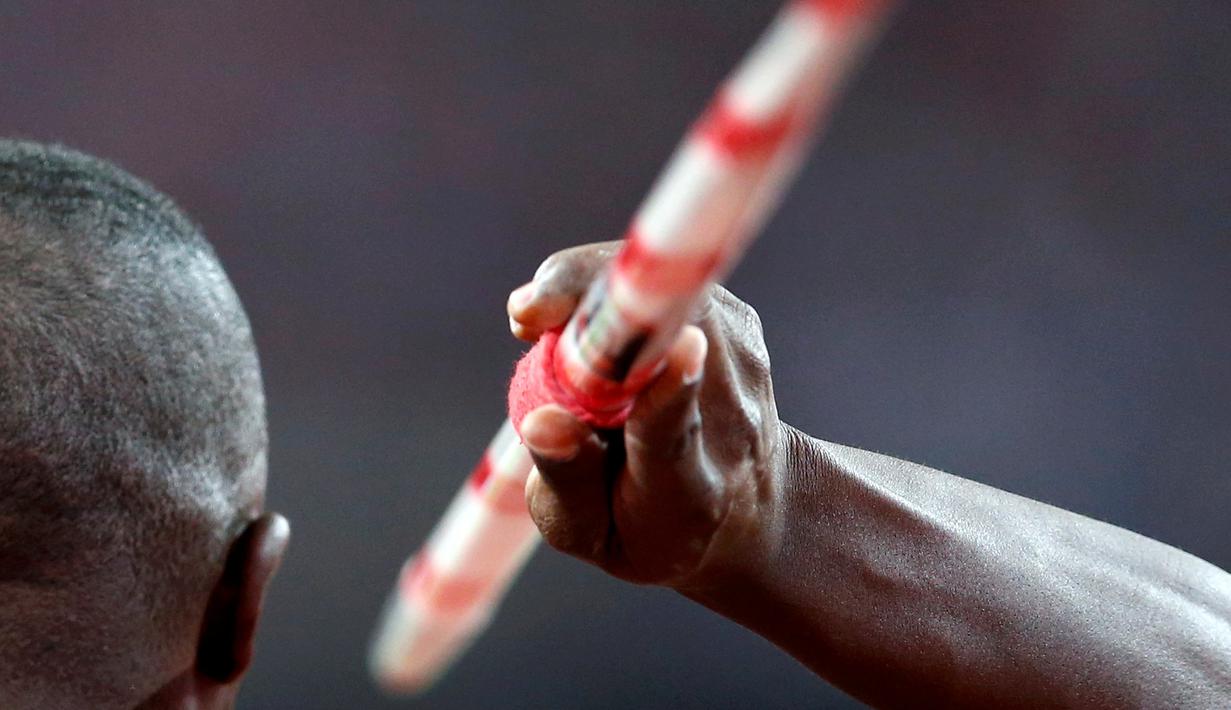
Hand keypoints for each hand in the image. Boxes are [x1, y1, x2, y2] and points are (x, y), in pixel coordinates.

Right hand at [507, 242, 790, 590]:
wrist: (747, 508)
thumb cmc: (647, 525)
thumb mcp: (591, 533)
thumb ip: (565, 483)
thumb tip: (542, 423)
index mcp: (683, 491)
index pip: (676, 436)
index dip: (670, 391)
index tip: (680, 350)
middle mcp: (728, 420)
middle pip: (673, 335)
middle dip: (595, 307)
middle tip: (528, 318)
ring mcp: (743, 363)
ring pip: (662, 294)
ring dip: (590, 294)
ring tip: (547, 327)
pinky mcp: (741, 323)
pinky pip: (663, 285)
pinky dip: (612, 294)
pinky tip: (592, 330)